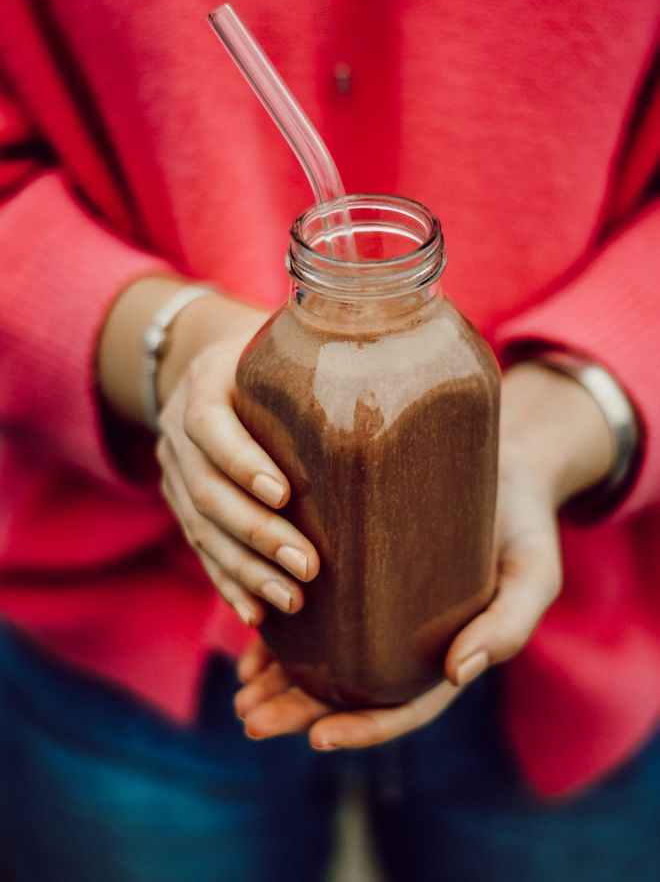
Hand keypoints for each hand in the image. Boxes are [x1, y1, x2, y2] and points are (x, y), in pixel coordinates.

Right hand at [153, 290, 319, 626]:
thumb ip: (322, 359)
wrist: (210, 368)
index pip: (211, 426)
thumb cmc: (271, 360)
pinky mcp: (181, 506)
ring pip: (202, 531)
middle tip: (308, 566)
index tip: (285, 494)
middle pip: (208, 491)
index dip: (243, 462)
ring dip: (247, 571)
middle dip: (258, 534)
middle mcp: (179, 435)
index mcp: (204, 386)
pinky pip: (200, 552)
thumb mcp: (283, 346)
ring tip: (291, 599)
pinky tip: (256, 616)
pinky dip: (229, 584)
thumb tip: (403, 378)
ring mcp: (176, 474)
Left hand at [233, 362, 613, 748]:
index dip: (364, 726)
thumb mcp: (532, 573)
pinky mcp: (354, 563)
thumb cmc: (524, 521)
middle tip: (252, 720)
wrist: (504, 462)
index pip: (403, 705)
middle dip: (298, 710)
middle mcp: (404, 637)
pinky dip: (279, 629)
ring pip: (322, 654)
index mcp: (446, 652)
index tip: (319, 738)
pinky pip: (311, 605)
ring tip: (240, 696)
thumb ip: (508, 624)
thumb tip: (459, 674)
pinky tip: (249, 643)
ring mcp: (376, 605)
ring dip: (278, 681)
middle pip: (349, 688)